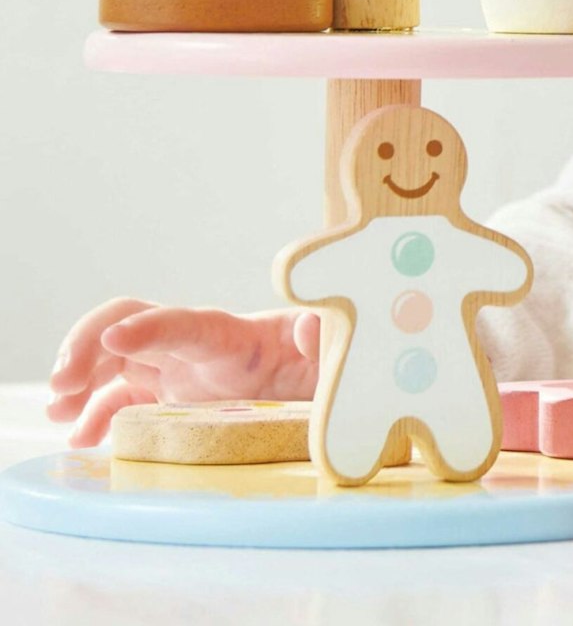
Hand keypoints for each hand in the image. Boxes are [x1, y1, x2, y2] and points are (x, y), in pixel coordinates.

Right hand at [47, 298, 321, 446]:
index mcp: (232, 336)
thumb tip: (312, 328)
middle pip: (131, 324)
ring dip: (80, 373)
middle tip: (61, 384)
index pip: (183, 321)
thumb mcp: (331, 355)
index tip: (113, 338)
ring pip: (114, 356)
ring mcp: (177, 370)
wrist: (321, 387)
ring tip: (57, 408)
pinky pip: (120, 395)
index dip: (149, 326)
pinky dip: (93, 412)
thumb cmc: (322, 369)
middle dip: (89, 342)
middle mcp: (194, 347)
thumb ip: (323, 337)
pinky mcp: (168, 396)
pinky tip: (78, 436)